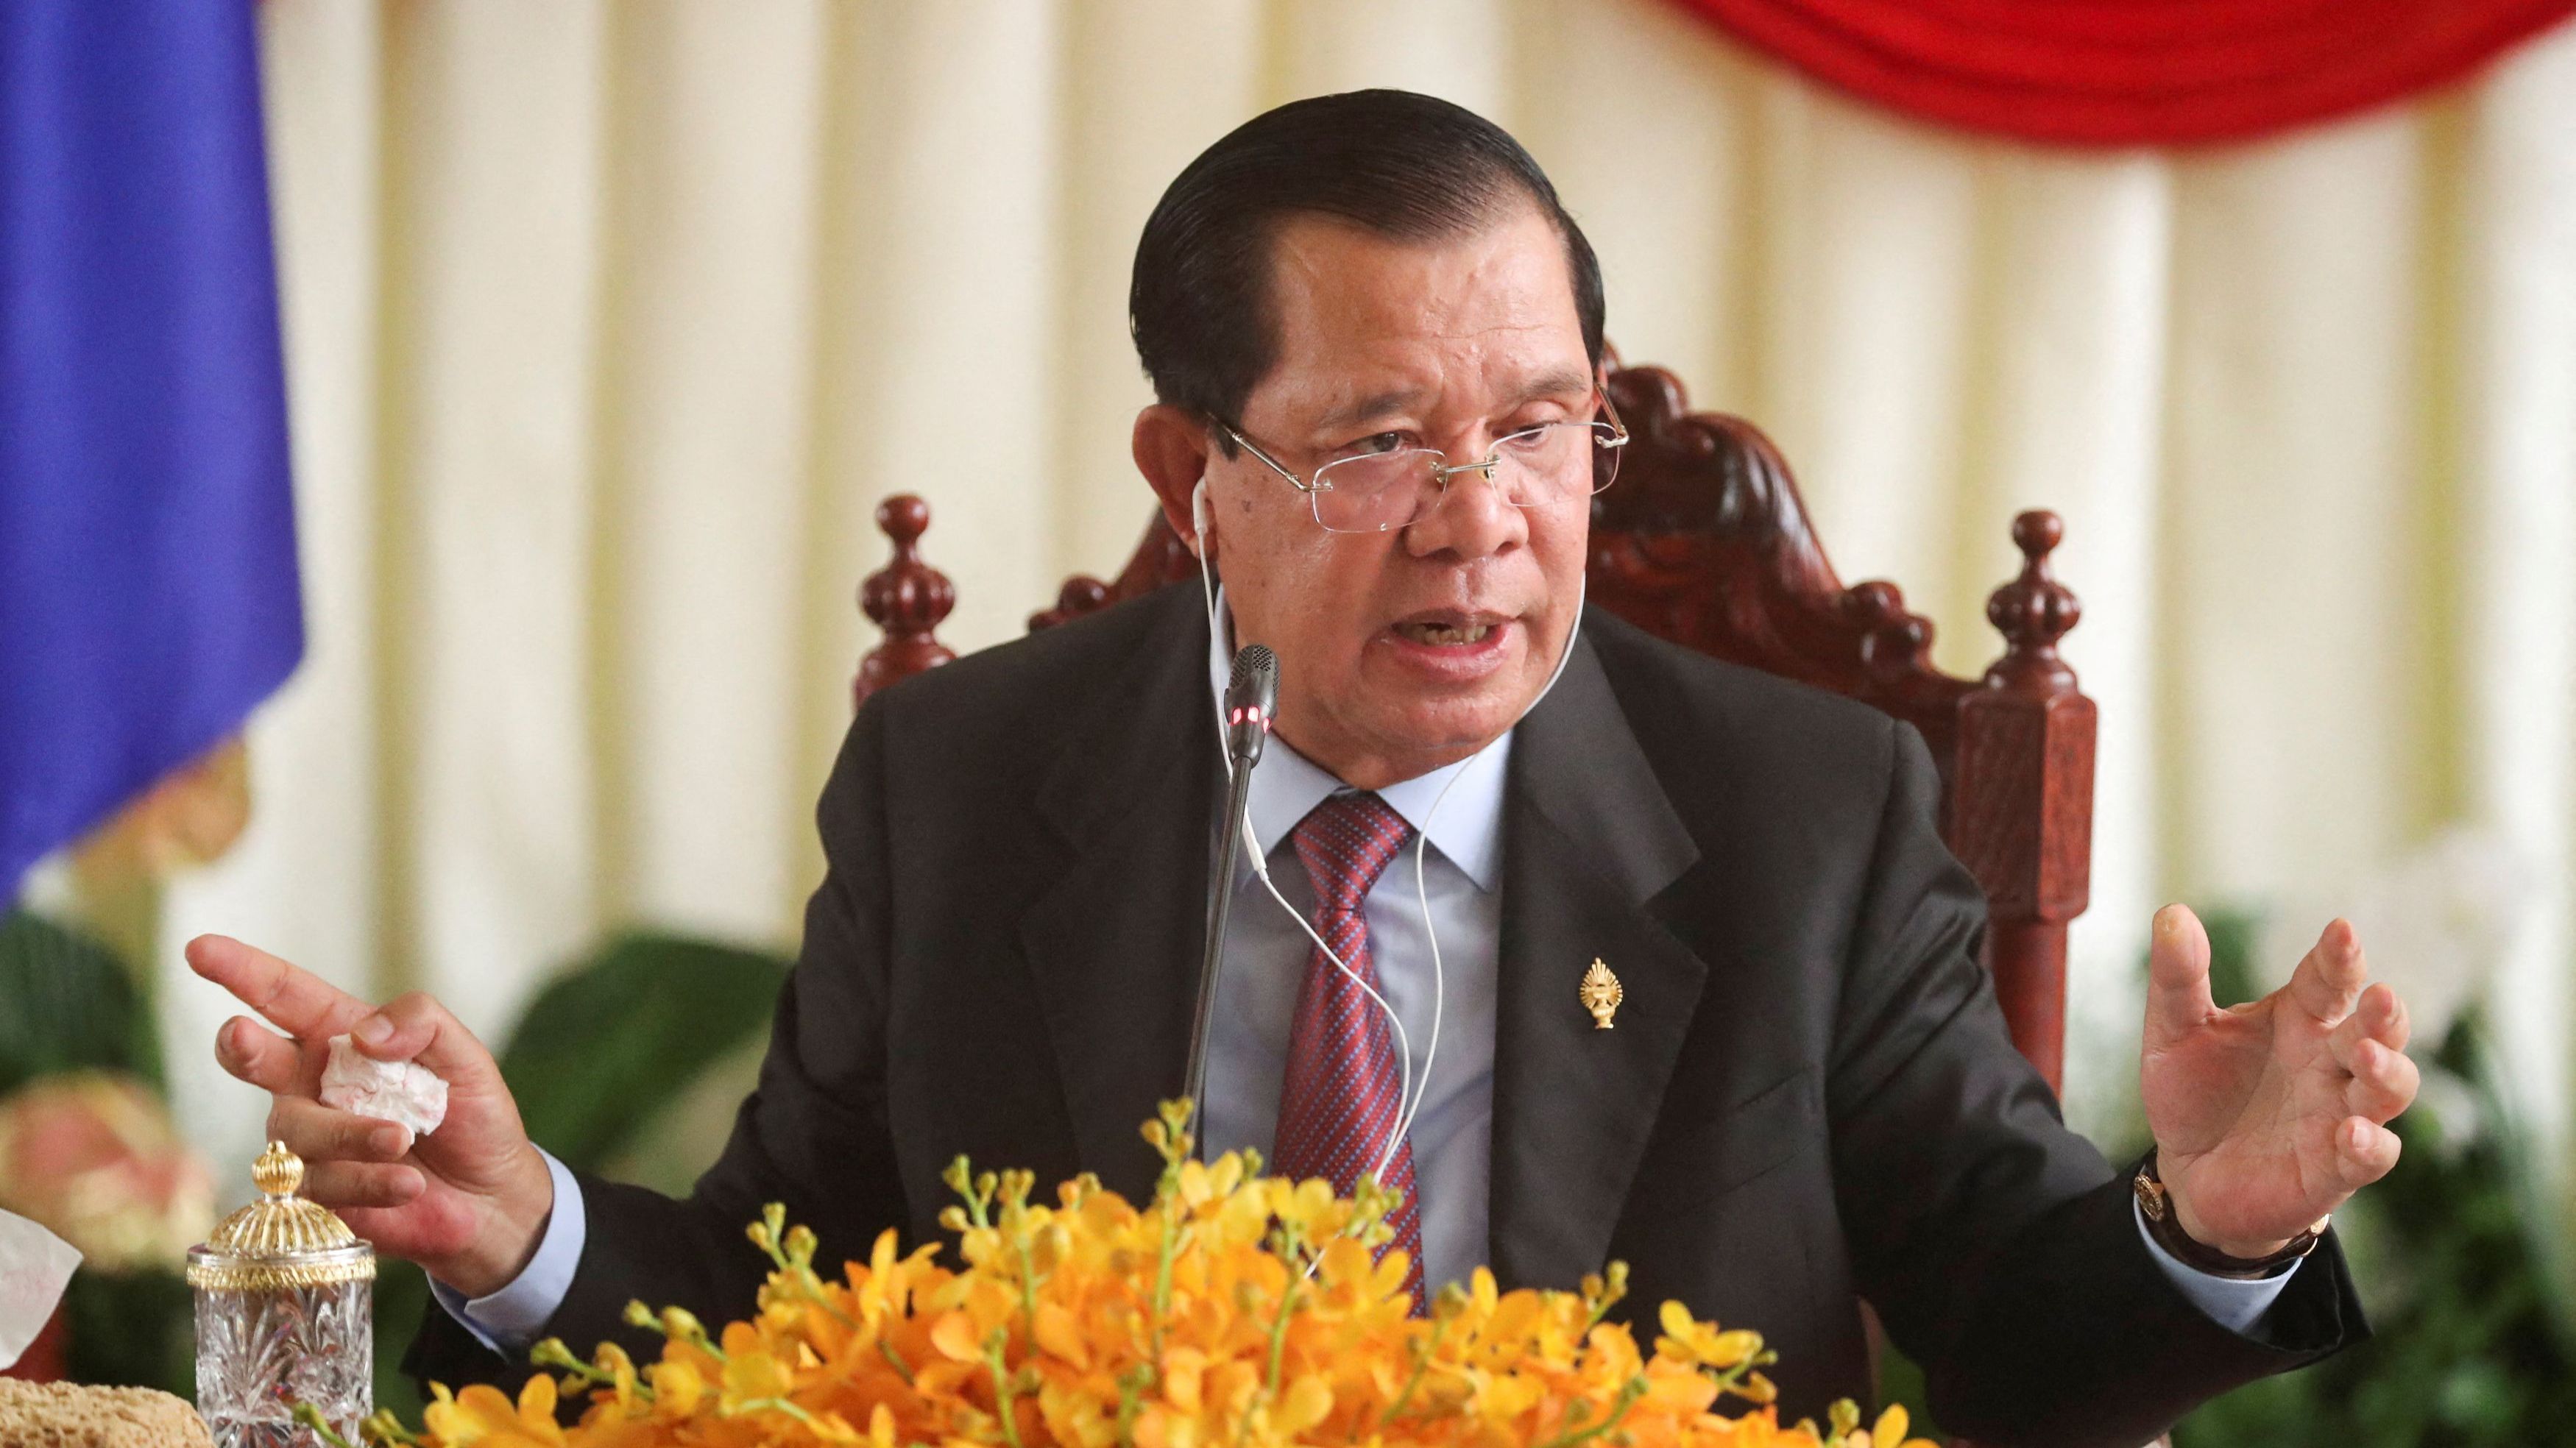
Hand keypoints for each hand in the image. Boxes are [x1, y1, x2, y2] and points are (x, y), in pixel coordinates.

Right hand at [186, 934, 554, 1297]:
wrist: (491, 1196)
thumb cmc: (470, 1115)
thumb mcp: (464, 1056)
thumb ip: (423, 1023)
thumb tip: (364, 1033)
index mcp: (341, 1037)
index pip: (284, 997)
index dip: (241, 971)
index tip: (199, 949)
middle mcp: (311, 1084)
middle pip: (254, 1058)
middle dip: (243, 1045)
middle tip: (242, 1035)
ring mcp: (307, 1140)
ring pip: (297, 1128)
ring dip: (352, 1132)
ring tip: (405, 1138)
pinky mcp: (314, 1193)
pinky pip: (321, 1184)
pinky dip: (370, 1180)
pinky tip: (408, 1183)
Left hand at [2139, 905, 2417, 1258]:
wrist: (2187, 1174)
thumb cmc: (2195, 1093)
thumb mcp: (2173, 1031)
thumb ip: (2177, 977)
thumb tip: (2172, 913)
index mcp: (2299, 1018)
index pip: (2330, 979)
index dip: (2340, 956)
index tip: (2341, 929)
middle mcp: (2330, 1062)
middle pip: (2376, 1030)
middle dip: (2384, 1015)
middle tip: (2381, 996)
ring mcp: (2339, 1115)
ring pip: (2388, 1090)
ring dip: (2387, 1072)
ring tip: (2366, 1055)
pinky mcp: (2334, 1169)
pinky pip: (2369, 1156)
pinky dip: (2369, 1144)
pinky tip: (2352, 1132)